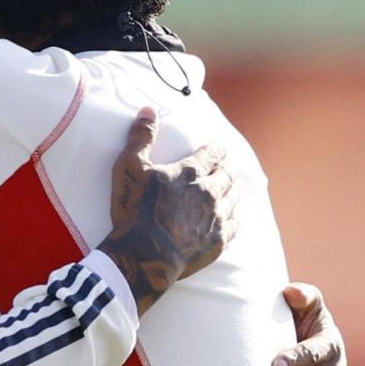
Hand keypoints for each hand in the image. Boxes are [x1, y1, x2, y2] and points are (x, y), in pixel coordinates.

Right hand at [97, 107, 237, 315]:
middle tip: (225, 168)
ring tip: (231, 189)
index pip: (212, 154)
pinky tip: (233, 217)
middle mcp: (209, 192)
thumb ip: (141, 138)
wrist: (142, 255)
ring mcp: (216, 218)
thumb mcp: (129, 168)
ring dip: (232, 191)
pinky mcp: (218, 241)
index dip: (216, 150)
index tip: (218, 149)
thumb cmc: (133, 210)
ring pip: (233, 198)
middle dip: (226, 169)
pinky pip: (235, 225)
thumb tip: (148, 110)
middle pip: (227, 175)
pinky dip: (235, 218)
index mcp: (190, 172)